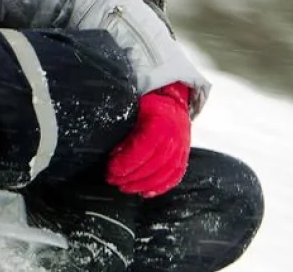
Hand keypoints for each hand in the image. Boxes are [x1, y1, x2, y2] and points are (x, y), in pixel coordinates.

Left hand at [106, 82, 191, 197]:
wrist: (171, 99)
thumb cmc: (147, 104)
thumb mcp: (133, 107)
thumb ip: (124, 126)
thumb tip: (108, 146)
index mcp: (162, 122)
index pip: (145, 147)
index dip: (127, 161)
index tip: (111, 169)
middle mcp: (175, 136)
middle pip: (155, 163)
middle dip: (132, 176)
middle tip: (113, 181)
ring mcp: (182, 147)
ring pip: (165, 172)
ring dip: (143, 184)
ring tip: (125, 188)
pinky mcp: (184, 155)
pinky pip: (175, 175)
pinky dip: (161, 187)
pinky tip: (145, 193)